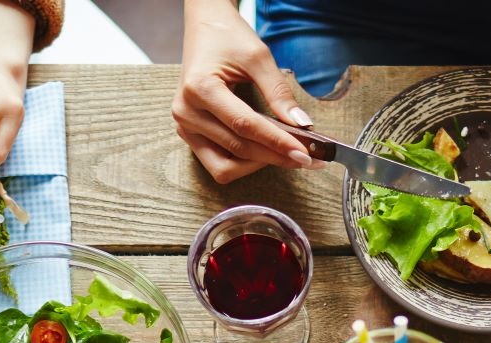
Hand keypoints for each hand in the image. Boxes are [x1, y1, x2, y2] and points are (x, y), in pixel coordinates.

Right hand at [175, 0, 314, 182]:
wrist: (205, 28)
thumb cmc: (228, 37)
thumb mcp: (258, 57)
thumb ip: (279, 93)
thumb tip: (302, 125)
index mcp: (200, 88)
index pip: (245, 126)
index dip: (277, 143)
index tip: (306, 153)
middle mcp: (186, 112)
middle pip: (237, 149)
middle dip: (275, 156)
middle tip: (306, 158)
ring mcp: (184, 126)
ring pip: (225, 166)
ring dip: (257, 165)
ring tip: (284, 154)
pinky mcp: (189, 134)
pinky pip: (217, 163)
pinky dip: (243, 163)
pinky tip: (264, 152)